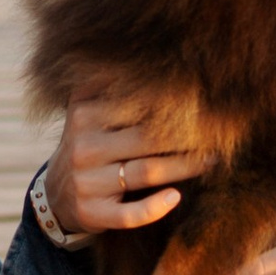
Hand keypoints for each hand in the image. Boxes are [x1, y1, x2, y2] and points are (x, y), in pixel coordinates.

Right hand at [46, 77, 212, 234]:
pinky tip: (175, 198)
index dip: (173, 106)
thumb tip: (161, 60)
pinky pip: (129, 214)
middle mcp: (83, 146)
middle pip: (147, 138)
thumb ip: (114, 89)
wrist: (56, 195)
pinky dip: (154, 208)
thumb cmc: (88, 145)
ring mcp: (86, 183)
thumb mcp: (88, 111)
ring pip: (145, 173)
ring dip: (184, 167)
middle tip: (219, 134)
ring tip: (211, 160)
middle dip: (187, 137)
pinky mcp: (93, 214)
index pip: (137, 107)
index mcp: (84, 113)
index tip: (205, 103)